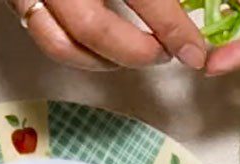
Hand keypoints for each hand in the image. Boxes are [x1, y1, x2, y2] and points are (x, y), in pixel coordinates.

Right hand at [7, 0, 206, 70]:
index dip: (172, 28)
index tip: (196, 50)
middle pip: (94, 27)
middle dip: (137, 52)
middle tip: (168, 55)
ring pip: (62, 43)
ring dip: (105, 61)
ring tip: (140, 54)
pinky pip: (44, 34)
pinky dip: (78, 52)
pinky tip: (107, 49)